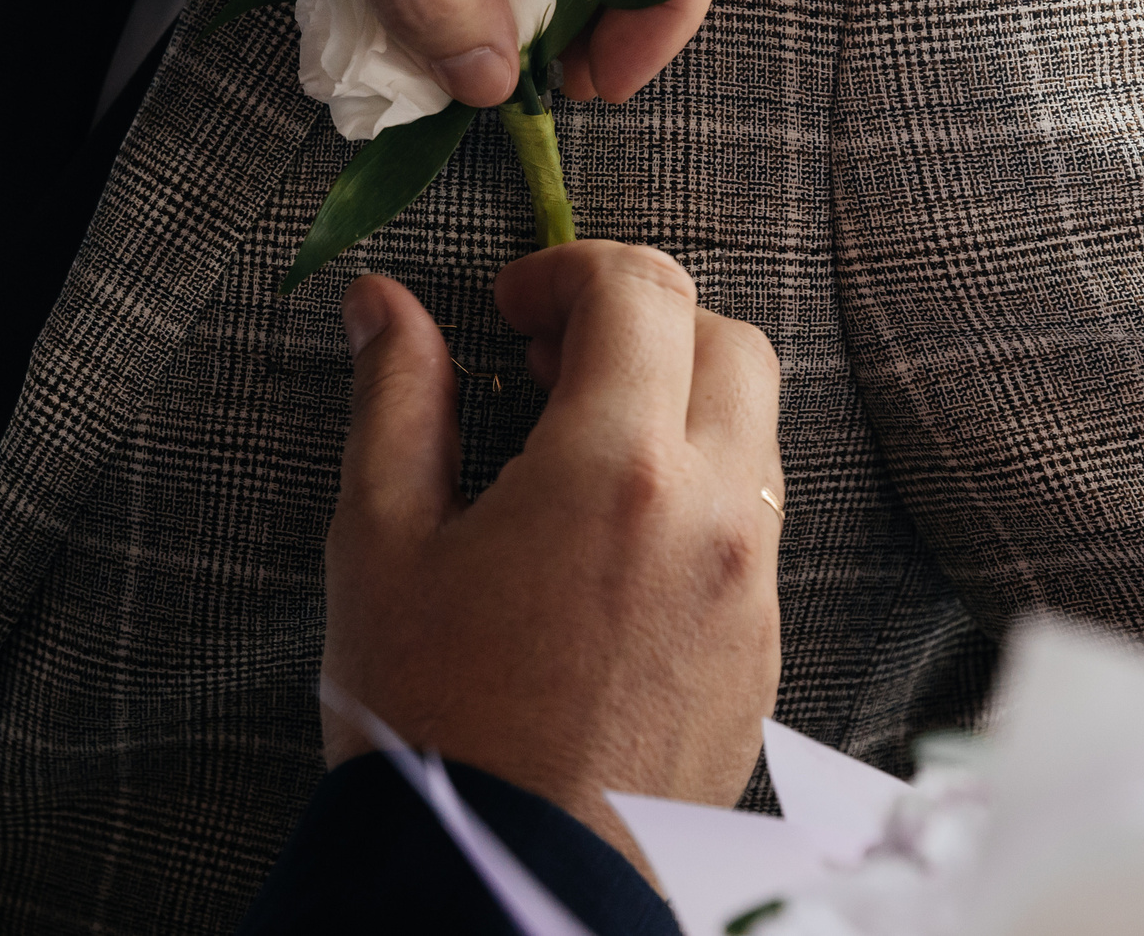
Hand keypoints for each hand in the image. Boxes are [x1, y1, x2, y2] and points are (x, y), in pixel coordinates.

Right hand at [320, 244, 782, 868]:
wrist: (511, 880)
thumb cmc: (432, 722)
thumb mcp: (380, 546)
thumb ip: (395, 402)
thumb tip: (386, 305)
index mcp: (618, 469)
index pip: (642, 288)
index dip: (569, 268)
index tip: (509, 310)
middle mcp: (713, 513)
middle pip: (727, 339)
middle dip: (640, 324)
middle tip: (548, 369)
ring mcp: (751, 584)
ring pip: (752, 430)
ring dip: (675, 406)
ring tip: (572, 458)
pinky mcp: (763, 647)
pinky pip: (754, 522)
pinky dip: (696, 491)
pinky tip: (608, 544)